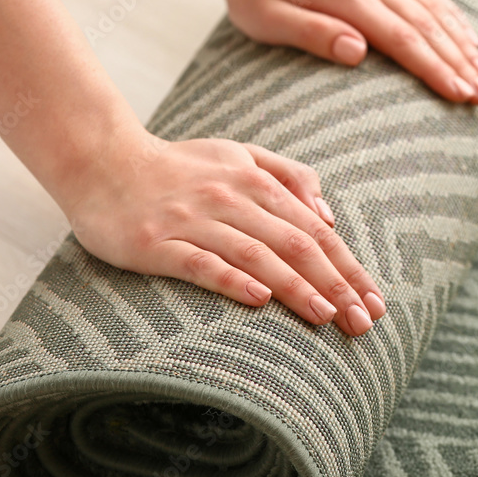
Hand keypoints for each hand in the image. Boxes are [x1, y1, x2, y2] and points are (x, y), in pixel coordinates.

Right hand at [62, 129, 385, 336]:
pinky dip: (231, 279)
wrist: (102, 160)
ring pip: (256, 254)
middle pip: (295, 244)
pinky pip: (199, 262)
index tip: (375, 301)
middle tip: (363, 322)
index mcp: (255, 180)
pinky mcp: (156, 241)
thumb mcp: (240, 154)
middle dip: (336, 285)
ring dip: (295, 287)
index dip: (348, 267)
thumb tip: (329, 217)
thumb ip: (289, 176)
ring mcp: (193, 219)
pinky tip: (259, 299)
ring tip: (326, 316)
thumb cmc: (180, 165)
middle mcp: (230, 197)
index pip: (315, 230)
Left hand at [217, 0, 477, 103]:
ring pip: (434, 7)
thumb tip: (357, 52)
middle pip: (427, 25)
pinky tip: (470, 38)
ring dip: (464, 42)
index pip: (403, 39)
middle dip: (461, 63)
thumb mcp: (268, 20)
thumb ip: (313, 33)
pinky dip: (452, 16)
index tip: (462, 96)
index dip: (436, 70)